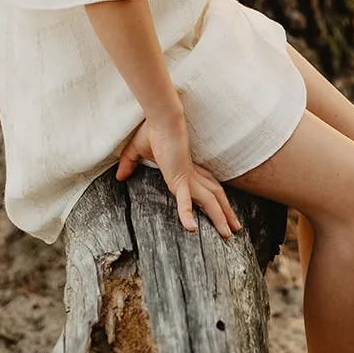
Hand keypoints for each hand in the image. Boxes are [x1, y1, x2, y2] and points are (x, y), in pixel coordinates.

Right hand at [115, 114, 242, 239]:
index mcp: (185, 167)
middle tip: (235, 228)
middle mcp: (190, 174)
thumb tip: (119, 176)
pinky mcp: (178, 178)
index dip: (214, 196)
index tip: (222, 209)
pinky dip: (187, 214)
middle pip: (214, 195)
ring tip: (229, 234)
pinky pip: (184, 200)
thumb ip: (130, 163)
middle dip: (225, 212)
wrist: (160, 117)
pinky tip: (191, 229)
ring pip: (209, 201)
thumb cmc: (152, 129)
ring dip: (220, 217)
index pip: (205, 184)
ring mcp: (186, 177)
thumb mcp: (137, 150)